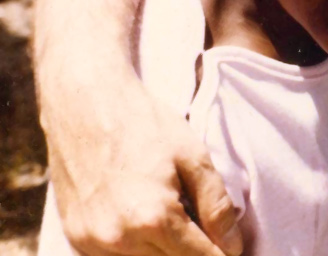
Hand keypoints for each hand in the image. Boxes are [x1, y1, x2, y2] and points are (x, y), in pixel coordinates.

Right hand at [42, 73, 241, 255]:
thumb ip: (217, 206)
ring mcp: (92, 242)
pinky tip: (148, 220)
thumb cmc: (145, 125)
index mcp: (153, 217)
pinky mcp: (76, 239)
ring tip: (178, 217)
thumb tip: (233, 247)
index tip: (233, 248)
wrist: (86, 105)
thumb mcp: (194, 157)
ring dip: (167, 251)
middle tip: (209, 231)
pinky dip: (139, 248)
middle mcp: (119, 238)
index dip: (222, 254)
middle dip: (196, 251)